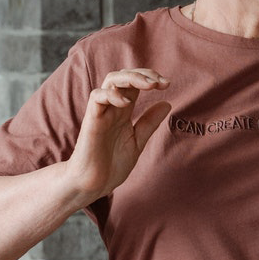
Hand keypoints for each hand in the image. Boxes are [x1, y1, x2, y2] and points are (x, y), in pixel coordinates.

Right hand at [64, 68, 171, 202]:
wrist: (92, 185)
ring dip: (131, 78)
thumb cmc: (110, 165)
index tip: (167, 84)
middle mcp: (112, 108)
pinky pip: (96, 98)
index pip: (134, 83)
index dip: (150, 78)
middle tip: (162, 82)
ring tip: (149, 85)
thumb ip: (149, 123)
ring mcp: (101, 113)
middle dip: (144, 74)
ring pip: (110, 81)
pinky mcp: (91, 122)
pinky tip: (127, 102)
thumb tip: (167, 103)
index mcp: (123, 112)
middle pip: (124, 77)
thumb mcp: (137, 142)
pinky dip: (111, 94)